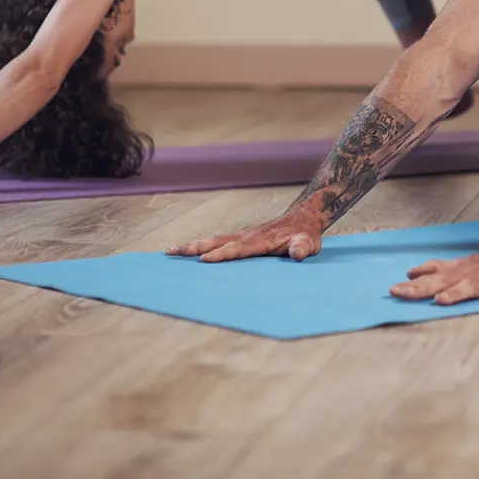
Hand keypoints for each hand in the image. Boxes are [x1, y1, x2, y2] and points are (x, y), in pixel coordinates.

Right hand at [166, 210, 323, 262]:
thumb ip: (302, 248)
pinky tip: (189, 251)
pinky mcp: (242, 237)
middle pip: (217, 242)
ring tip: (170, 251)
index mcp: (261, 241)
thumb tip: (297, 254)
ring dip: (192, 245)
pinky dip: (201, 245)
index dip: (222, 255)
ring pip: (214, 240)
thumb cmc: (305, 235)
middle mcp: (247, 236)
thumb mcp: (308, 244)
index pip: (238, 250)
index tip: (204, 261)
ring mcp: (243, 235)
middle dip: (195, 248)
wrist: (304, 217)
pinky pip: (218, 241)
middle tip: (172, 252)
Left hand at [390, 244, 478, 308]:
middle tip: (401, 293)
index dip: (414, 283)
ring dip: (457, 293)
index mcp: (459, 271)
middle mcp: (471, 274)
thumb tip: (410, 273)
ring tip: (442, 300)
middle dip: (422, 288)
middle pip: (444, 281)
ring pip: (473, 286)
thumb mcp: (461, 265)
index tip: (393, 289)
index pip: (432, 275)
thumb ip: (438, 270)